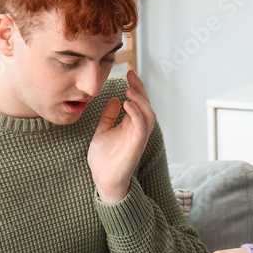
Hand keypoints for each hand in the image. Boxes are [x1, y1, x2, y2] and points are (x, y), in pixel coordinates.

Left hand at [88, 70, 156, 203]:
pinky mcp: (136, 146)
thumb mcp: (103, 131)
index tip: (128, 73)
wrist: (103, 179)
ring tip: (129, 89)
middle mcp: (138, 130)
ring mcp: (138, 138)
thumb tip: (113, 100)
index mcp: (131, 126)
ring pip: (149, 115)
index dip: (136, 87)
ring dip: (141, 100)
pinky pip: (141, 127)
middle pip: (146, 105)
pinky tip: (126, 103)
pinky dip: (136, 114)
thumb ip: (109, 117)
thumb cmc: (104, 159)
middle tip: (131, 75)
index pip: (138, 103)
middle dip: (140, 89)